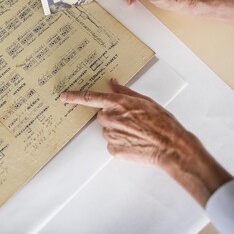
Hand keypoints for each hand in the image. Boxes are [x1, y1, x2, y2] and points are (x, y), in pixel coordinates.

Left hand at [60, 79, 193, 167]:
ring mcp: (111, 135)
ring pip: (108, 130)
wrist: (170, 145)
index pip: (89, 98)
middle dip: (113, 117)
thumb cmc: (162, 122)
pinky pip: (113, 144)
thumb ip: (125, 92)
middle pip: (102, 115)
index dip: (74, 97)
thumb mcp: (145, 100)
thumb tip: (113, 84)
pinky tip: (135, 142)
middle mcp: (110, 118)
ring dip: (118, 131)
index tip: (63, 96)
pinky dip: (121, 143)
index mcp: (117, 103)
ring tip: (137, 133)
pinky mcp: (114, 149)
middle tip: (131, 121)